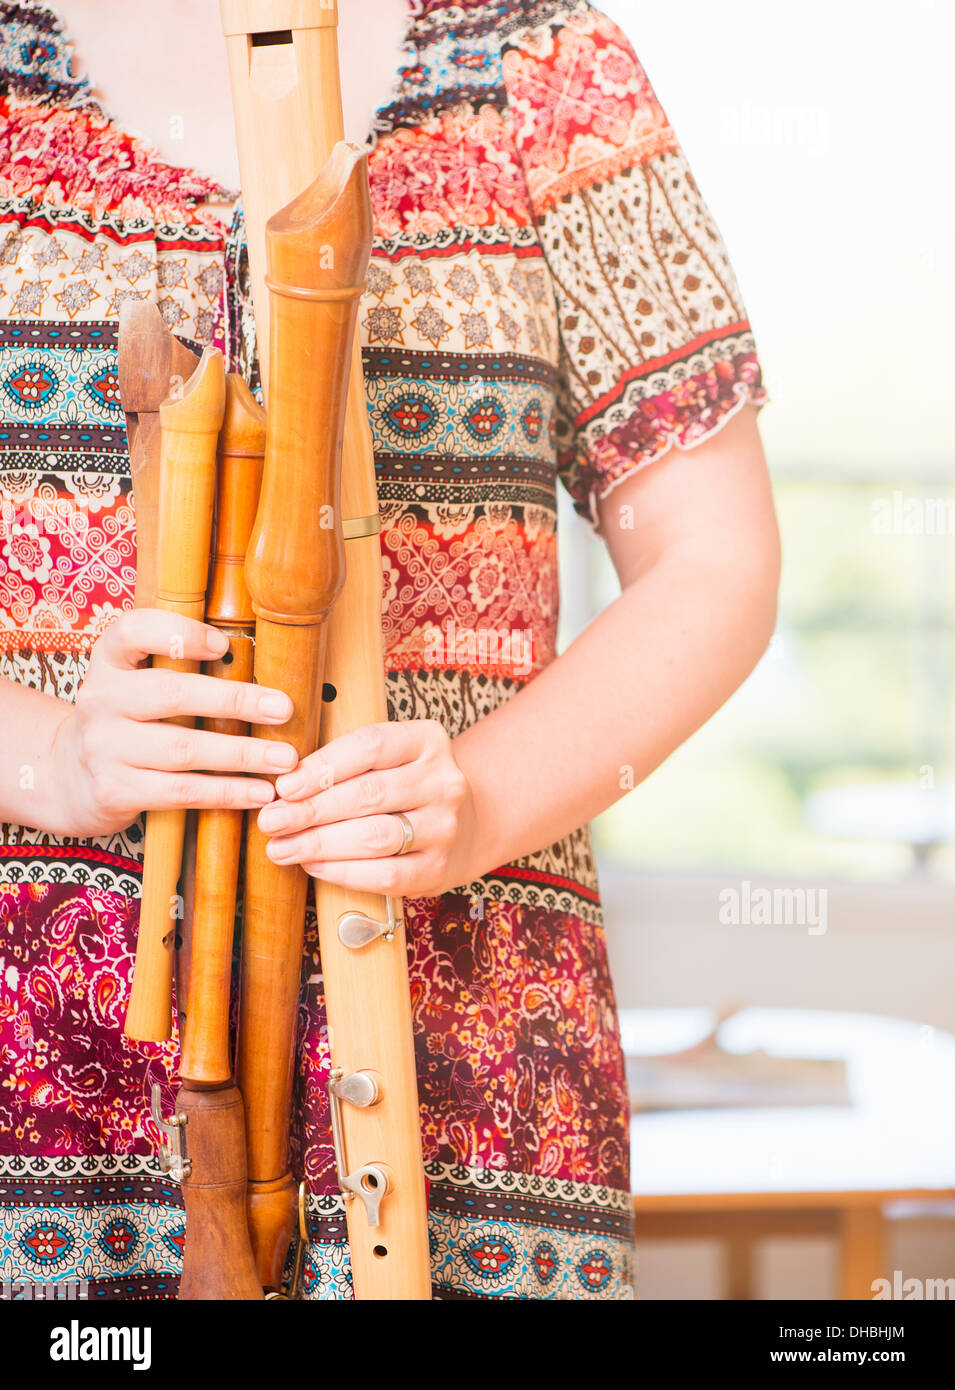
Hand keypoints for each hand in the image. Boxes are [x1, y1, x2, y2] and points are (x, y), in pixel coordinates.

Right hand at [53, 608, 295, 836]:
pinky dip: (226, 792)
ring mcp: (103, 747)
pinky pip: (180, 791)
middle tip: (284, 709)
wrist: (72, 776)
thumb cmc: (128, 720)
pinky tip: (259, 793)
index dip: (179, 634)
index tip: (223, 644)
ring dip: (241, 754)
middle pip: (171, 693)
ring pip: (182, 749)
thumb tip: (260, 665)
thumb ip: (178, 666)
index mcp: (109, 660)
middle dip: (235, 701)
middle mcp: (100, 699)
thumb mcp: (135, 681)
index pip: (134, 631)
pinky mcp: (114, 789)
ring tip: (284, 759)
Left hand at [256, 718, 476, 897]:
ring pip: (375, 837)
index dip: (322, 766)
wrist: (469, 822)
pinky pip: (386, 874)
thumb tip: (283, 787)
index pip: (370, 746)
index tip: (284, 785)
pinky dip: (343, 872)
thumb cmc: (408, 785)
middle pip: (368, 794)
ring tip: (283, 847)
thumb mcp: (390, 757)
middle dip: (310, 810)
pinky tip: (314, 866)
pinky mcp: (439, 867)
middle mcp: (443, 781)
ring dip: (320, 844)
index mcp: (427, 741)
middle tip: (271, 820)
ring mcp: (445, 826)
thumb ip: (346, 763)